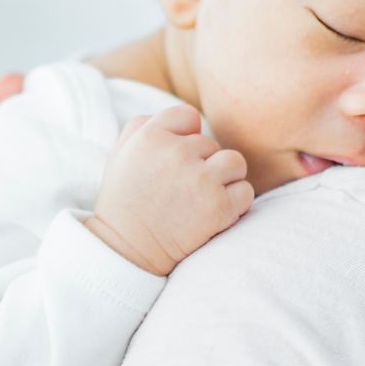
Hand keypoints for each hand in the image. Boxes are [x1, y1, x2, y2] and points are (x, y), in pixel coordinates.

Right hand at [87, 104, 252, 276]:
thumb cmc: (123, 202)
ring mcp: (201, 180)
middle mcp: (177, 153)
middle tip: (183, 187)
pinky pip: (245, 191)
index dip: (186, 135)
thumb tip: (176, 120)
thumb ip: (141, 126)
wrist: (127, 249)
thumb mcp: (119, 155)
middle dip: (201, 163)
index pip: (188, 116)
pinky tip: (215, 212)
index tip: (177, 158)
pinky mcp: (220, 207)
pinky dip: (236, 202)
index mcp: (151, 136)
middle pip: (211, 143)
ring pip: (235, 162)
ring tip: (205, 195)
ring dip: (225, 178)